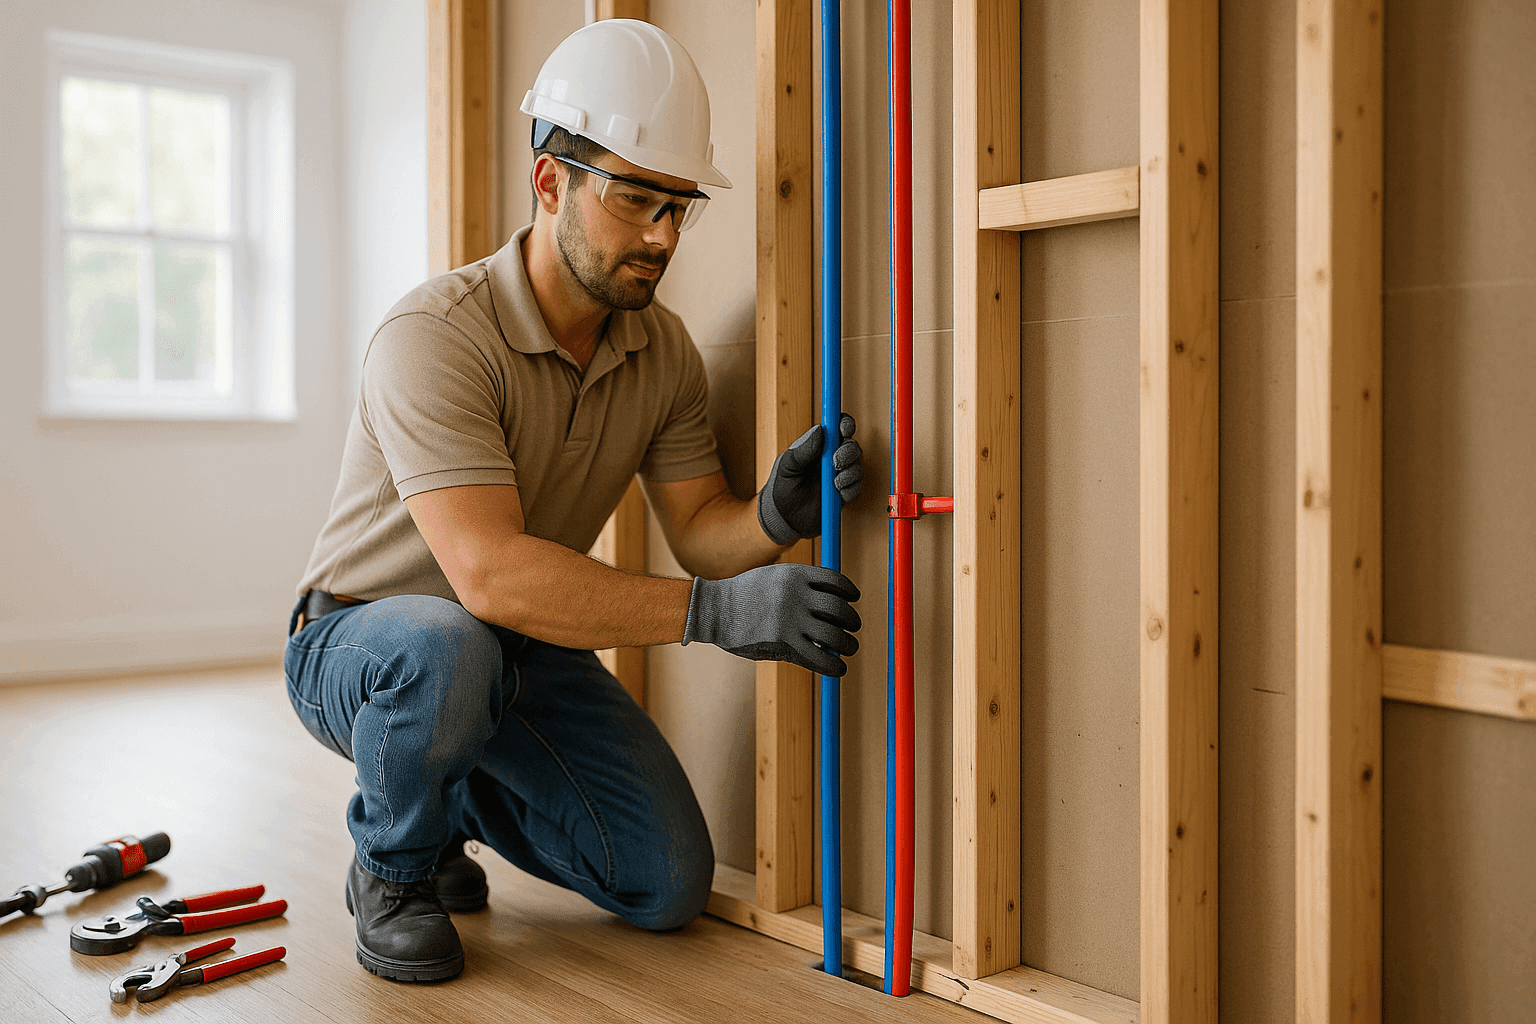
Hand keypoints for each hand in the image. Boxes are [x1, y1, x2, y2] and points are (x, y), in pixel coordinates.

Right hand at [682, 564, 860, 676]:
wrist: (713, 609)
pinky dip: (834, 665)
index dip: (849, 591)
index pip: (835, 581)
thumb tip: (825, 611)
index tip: (854, 598)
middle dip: (852, 620)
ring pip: (835, 634)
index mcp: (795, 574)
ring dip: (848, 643)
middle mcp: (797, 594)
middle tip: (854, 627)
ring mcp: (791, 618)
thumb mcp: (771, 580)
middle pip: (840, 608)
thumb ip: (797, 591)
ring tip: (849, 648)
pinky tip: (838, 668)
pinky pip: (819, 656)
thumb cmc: (741, 596)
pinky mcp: (784, 642)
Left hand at [757, 414, 862, 544]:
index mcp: (817, 447)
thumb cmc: (782, 488)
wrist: (783, 518)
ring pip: (857, 467)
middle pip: (851, 446)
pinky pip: (856, 488)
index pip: (836, 428)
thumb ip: (803, 449)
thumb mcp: (788, 466)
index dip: (845, 425)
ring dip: (850, 473)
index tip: (844, 429)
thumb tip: (820, 430)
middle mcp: (830, 459)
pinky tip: (837, 493)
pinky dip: (850, 489)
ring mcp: (839, 476)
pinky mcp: (843, 494)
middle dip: (848, 452)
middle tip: (835, 461)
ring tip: (834, 483)